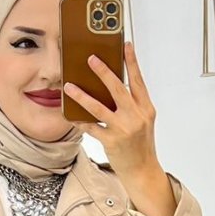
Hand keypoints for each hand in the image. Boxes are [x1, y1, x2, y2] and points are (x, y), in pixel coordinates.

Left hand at [63, 40, 158, 188]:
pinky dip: (80, 120)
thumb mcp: (143, 121)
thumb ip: (132, 104)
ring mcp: (123, 129)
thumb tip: (112, 86)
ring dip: (81, 96)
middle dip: (103, 71)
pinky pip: (91, 127)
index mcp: (146, 108)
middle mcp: (136, 116)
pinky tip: (70, 114)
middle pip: (117, 88)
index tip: (126, 44)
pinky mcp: (111, 141)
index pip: (138, 80)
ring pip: (99, 107)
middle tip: (91, 58)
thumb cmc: (141, 144)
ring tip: (69, 86)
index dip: (132, 62)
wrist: (143, 171)